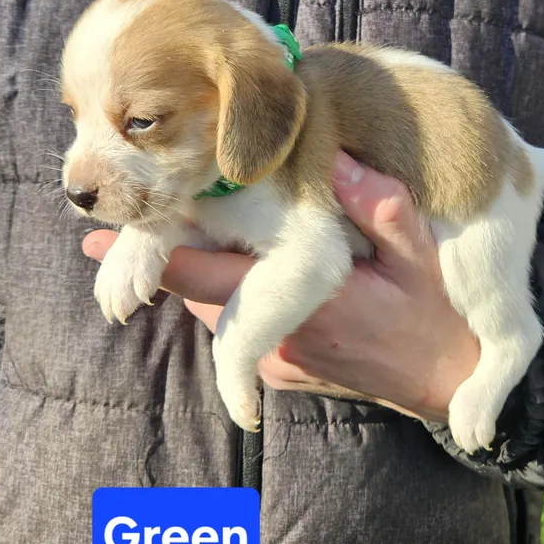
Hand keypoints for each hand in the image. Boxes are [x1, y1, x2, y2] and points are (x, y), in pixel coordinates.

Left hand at [82, 152, 479, 421]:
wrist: (444, 382)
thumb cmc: (435, 317)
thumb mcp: (423, 257)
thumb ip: (383, 208)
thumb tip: (337, 161)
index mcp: (309, 305)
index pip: (212, 280)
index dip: (156, 258)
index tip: (99, 244)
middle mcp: (284, 341)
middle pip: (199, 299)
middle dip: (157, 266)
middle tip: (101, 242)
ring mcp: (282, 365)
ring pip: (214, 317)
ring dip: (191, 282)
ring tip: (158, 249)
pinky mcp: (287, 374)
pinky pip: (237, 333)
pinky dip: (222, 302)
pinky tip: (224, 278)